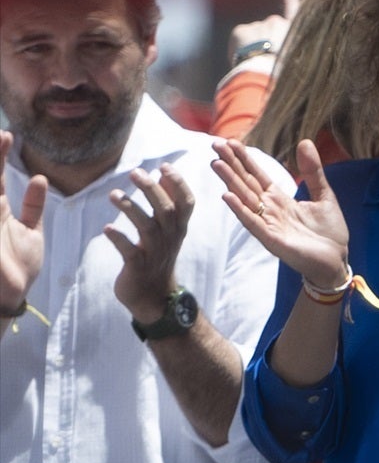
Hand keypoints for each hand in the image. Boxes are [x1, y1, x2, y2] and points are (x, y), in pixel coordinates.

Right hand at [0, 131, 48, 312]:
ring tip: (1, 140)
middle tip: (2, 134)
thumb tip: (40, 178)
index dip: (0, 156)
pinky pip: (3, 209)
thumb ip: (33, 206)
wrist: (8, 298)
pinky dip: (6, 193)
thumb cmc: (17, 267)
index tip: (8, 135)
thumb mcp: (30, 232)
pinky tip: (17, 181)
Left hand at [104, 163, 199, 320]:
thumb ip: (167, 202)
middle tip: (135, 172)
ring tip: (113, 194)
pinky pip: (129, 251)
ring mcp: (155, 253)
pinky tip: (107, 228)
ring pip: (147, 227)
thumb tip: (163, 174)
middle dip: (151, 190)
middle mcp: (170, 238)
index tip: (163, 166)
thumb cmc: (158, 256)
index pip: (186, 202)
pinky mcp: (138, 267)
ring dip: (131, 209)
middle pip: (166, 210)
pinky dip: (119, 239)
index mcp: (179, 227)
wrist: (154, 296)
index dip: (178, 183)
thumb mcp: (168, 230)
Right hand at [214, 138, 348, 286]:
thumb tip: (305, 142)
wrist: (337, 260)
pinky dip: (240, 210)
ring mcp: (268, 224)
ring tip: (216, 164)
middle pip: (246, 183)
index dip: (244, 159)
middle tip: (215, 144)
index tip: (229, 142)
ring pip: (245, 199)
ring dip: (230, 182)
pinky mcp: (272, 239)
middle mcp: (269, 210)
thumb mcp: (324, 195)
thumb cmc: (329, 231)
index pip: (257, 175)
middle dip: (231, 164)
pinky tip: (226, 196)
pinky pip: (252, 222)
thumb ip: (313, 171)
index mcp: (280, 199)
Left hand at [227, 0, 299, 64]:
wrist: (266, 68)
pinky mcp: (241, 30)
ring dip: (253, 47)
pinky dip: (240, 50)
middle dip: (265, 41)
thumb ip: (285, 49)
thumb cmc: (283, 69)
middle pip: (268, 30)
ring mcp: (258, 25)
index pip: (294, 13)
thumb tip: (269, 52)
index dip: (291, 3)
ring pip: (252, 37)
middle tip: (265, 59)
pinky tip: (244, 60)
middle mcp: (276, 23)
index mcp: (293, 30)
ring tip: (256, 63)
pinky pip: (239, 41)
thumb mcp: (294, 58)